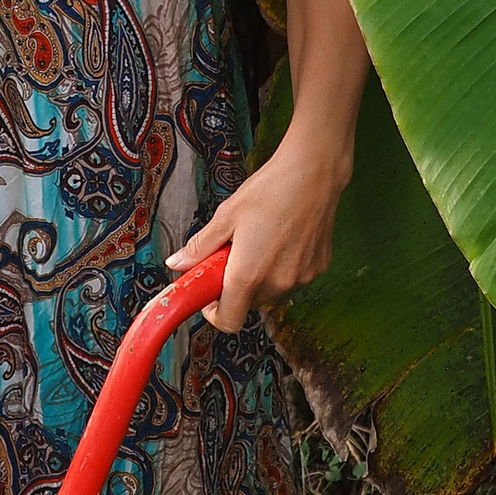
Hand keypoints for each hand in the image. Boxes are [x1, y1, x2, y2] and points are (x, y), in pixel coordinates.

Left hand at [165, 142, 345, 333]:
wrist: (314, 174)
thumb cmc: (270, 190)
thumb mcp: (225, 216)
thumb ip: (200, 246)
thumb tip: (177, 263)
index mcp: (248, 273)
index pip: (228, 320)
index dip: (214, 313)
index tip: (208, 296)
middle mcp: (278, 282)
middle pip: (248, 302)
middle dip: (235, 285)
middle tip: (231, 253)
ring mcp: (301, 277)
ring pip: (271, 290)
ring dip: (260, 276)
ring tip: (259, 239)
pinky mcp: (318, 268)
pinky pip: (292, 277)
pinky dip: (282, 266)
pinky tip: (282, 237)